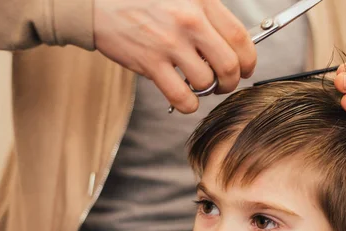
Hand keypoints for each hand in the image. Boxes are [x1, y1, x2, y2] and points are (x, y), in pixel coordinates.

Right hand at [94, 0, 256, 113]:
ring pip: (206, 83)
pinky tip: (184, 97)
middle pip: (229, 65)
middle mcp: (189, 20)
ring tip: (197, 85)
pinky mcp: (150, 63)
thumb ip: (207, 15)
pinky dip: (188, 104)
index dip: (248, 60)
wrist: (97, 2)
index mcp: (202, 1)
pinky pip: (182, 97)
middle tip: (224, 83)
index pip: (240, 38)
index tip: (245, 69)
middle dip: (231, 81)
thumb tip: (231, 47)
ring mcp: (169, 43)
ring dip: (207, 91)